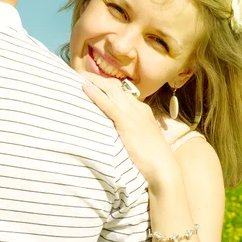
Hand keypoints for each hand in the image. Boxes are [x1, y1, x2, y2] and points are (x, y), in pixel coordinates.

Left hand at [80, 72, 177, 187]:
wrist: (163, 169)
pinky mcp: (127, 123)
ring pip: (111, 91)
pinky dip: (95, 94)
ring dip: (93, 81)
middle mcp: (137, 108)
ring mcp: (133, 114)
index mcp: (141, 110)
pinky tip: (84, 88)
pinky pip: (108, 105)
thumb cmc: (150, 159)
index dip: (105, 84)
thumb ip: (127, 130)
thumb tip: (112, 130)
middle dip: (96, 78)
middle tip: (80, 72)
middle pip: (114, 87)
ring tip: (78, 74)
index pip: (121, 92)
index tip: (91, 80)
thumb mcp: (139, 138)